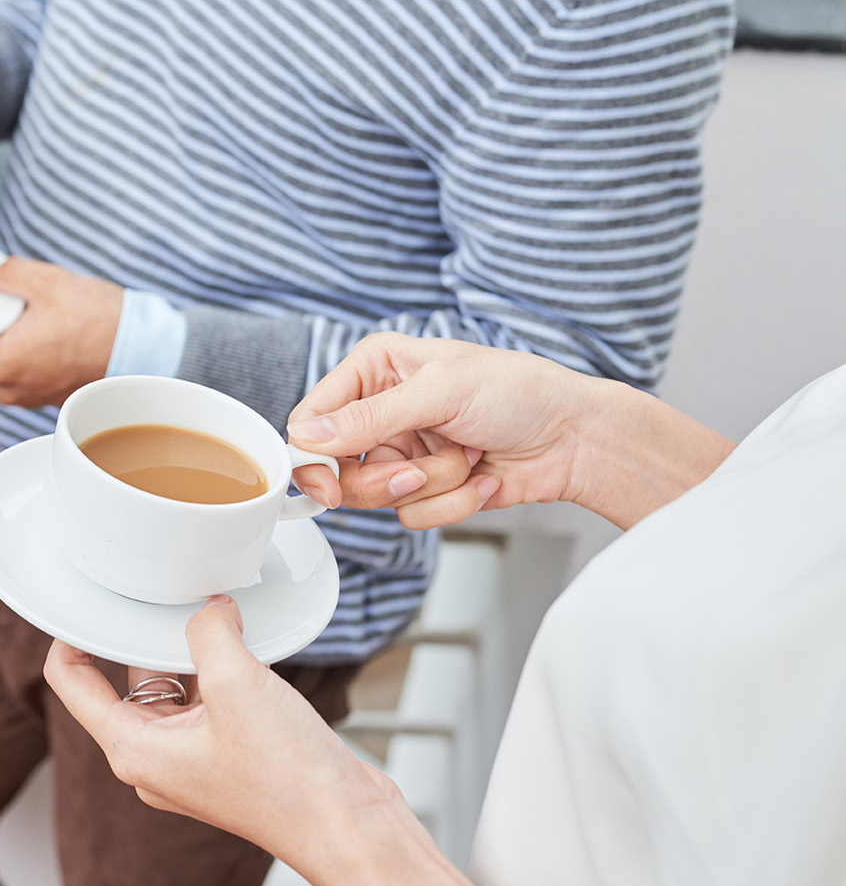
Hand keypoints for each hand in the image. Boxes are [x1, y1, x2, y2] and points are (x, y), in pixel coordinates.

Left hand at [0, 257, 120, 409]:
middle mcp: (5, 387)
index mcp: (0, 363)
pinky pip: (7, 374)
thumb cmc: (102, 322)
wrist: (146, 352)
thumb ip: (7, 275)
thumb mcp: (49, 282)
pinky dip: (2, 353)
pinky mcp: (40, 393)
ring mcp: (23, 395)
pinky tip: (16, 328)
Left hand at [45, 600, 472, 885]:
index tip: (82, 600)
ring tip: (209, 615)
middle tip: (160, 595)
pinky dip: (219, 671)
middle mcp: (156, 759)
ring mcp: (192, 759)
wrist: (348, 825)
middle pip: (124, 681)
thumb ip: (208, 631)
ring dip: (189, 652)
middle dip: (143, 637)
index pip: (72, 682)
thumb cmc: (288, 781)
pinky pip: (207, 700)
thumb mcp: (235, 684)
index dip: (69, 635)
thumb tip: (209, 607)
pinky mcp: (229, 755)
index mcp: (134, 751)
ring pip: (172, 687)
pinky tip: (244, 645)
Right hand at [285, 334, 732, 530]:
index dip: (312, 455)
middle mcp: (383, 411)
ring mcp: (405, 451)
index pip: (313, 417)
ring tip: (466, 459)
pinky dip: (452, 501)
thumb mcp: (439, 393)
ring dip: (430, 485)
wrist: (577, 438)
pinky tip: (482, 474)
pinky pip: (413, 515)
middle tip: (416, 470)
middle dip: (386, 477)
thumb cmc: (520, 392)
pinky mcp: (428, 486)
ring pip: (377, 497)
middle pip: (339, 469)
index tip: (325, 484)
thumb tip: (307, 434)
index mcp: (375, 370)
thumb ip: (369, 417)